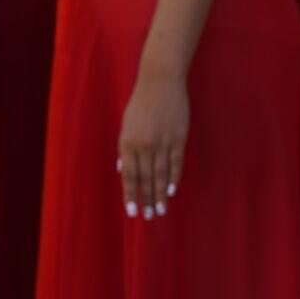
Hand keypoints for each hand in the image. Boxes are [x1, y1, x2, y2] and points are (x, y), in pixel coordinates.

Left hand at [117, 67, 188, 218]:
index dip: (131, 195)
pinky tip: (172, 190)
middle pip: (145, 179)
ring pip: (161, 174)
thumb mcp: (126, 125)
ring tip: (162, 209)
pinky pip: (175, 162)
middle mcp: (143, 145)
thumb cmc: (141, 103)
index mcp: (127, 142)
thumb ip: (124, 149)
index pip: (129, 176)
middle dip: (148, 199)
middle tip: (151, 216)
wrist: (160, 82)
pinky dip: (174, 177)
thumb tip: (122, 170)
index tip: (133, 212)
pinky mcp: (178, 137)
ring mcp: (162, 141)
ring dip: (161, 194)